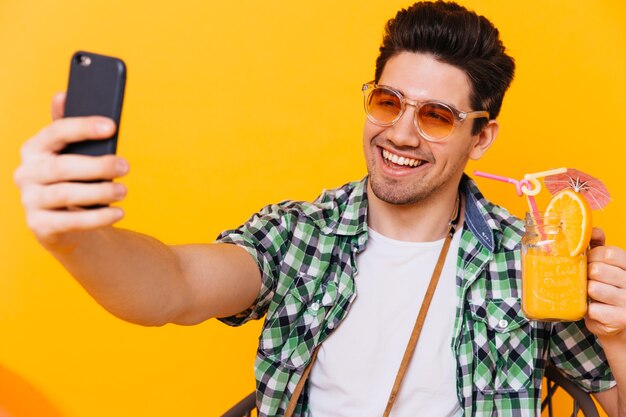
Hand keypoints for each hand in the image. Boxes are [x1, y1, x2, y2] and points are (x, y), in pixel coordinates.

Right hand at [14, 93, 129, 247]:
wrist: (66, 223)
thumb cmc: (73, 179)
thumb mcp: (71, 153)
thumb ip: (69, 128)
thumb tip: (62, 94)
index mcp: (34, 148)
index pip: (56, 132)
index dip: (84, 127)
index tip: (112, 126)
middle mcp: (26, 173)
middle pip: (62, 167)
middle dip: (98, 166)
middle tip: (126, 166)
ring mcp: (30, 201)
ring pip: (66, 194)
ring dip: (100, 192)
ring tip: (124, 191)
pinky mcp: (40, 226)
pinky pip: (71, 222)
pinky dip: (98, 217)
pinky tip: (119, 212)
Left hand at [584, 227, 625, 339]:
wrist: (620, 322)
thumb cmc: (611, 289)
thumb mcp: (609, 266)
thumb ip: (600, 247)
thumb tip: (593, 230)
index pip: (609, 253)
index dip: (593, 256)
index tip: (589, 262)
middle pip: (598, 269)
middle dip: (587, 275)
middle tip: (589, 281)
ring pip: (593, 288)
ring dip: (587, 293)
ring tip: (594, 296)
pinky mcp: (620, 319)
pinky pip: (592, 308)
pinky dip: (589, 310)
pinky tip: (597, 310)